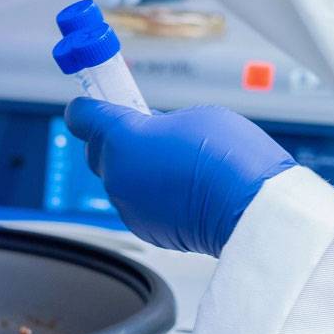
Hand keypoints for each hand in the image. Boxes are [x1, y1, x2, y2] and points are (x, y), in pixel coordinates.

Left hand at [66, 100, 295, 256]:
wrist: (250, 209)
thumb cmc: (230, 158)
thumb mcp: (193, 117)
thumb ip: (160, 122)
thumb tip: (155, 132)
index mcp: (122, 139)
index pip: (83, 117)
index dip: (87, 108)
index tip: (91, 104)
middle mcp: (117, 176)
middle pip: (100, 152)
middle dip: (117, 140)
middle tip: (146, 130)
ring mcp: (130, 207)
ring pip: (120, 180)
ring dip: (136, 170)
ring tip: (174, 163)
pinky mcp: (147, 229)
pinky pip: (138, 204)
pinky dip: (151, 194)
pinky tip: (181, 188)